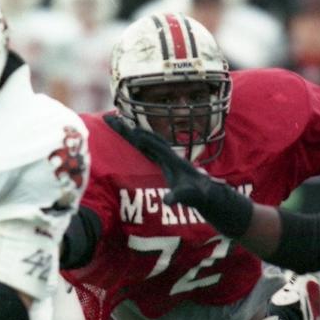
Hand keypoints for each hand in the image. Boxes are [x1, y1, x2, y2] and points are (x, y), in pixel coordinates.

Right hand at [105, 115, 253, 236]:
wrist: (210, 195)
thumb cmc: (200, 195)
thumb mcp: (188, 197)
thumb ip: (179, 197)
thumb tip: (168, 201)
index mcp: (171, 158)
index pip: (149, 142)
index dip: (135, 133)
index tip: (120, 124)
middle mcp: (168, 155)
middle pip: (145, 136)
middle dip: (127, 127)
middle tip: (110, 117)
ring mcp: (167, 159)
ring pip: (147, 141)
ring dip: (132, 132)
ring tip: (117, 124)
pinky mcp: (167, 164)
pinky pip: (149, 149)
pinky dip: (139, 142)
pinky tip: (134, 140)